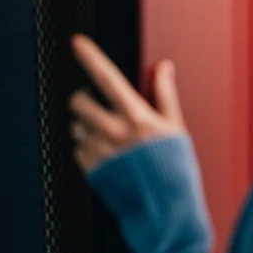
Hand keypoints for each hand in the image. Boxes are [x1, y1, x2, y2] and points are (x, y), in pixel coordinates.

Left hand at [68, 34, 186, 172]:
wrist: (166, 209)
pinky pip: (79, 151)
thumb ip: (165, 95)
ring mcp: (101, 151)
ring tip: (110, 139)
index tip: (77, 43)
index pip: (108, 78)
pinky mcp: (92, 169)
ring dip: (86, 127)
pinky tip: (109, 157)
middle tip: (96, 107)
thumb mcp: (176, 128)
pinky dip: (89, 150)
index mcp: (137, 117)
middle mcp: (115, 132)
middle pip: (80, 103)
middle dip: (84, 101)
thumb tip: (164, 68)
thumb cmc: (176, 169)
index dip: (90, 57)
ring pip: (76, 127)